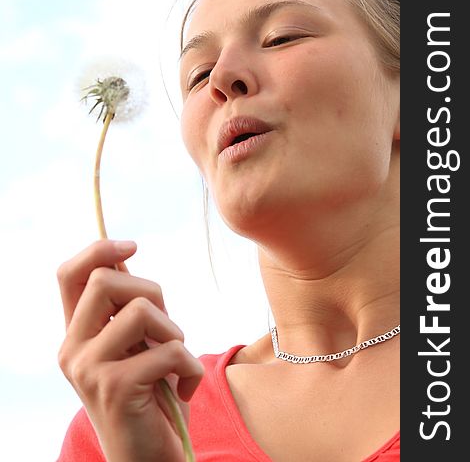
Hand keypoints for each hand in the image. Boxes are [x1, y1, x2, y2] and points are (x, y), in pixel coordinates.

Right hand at [57, 239, 203, 461]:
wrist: (147, 459)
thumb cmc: (149, 394)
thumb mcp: (134, 344)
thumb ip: (125, 306)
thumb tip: (123, 253)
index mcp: (76, 334)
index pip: (70, 274)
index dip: (99, 249)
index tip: (133, 245)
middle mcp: (72, 349)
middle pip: (107, 280)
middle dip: (152, 292)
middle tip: (165, 329)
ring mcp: (89, 369)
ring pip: (142, 310)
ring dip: (174, 332)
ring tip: (175, 360)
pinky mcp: (116, 389)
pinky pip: (170, 350)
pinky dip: (192, 368)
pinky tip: (184, 389)